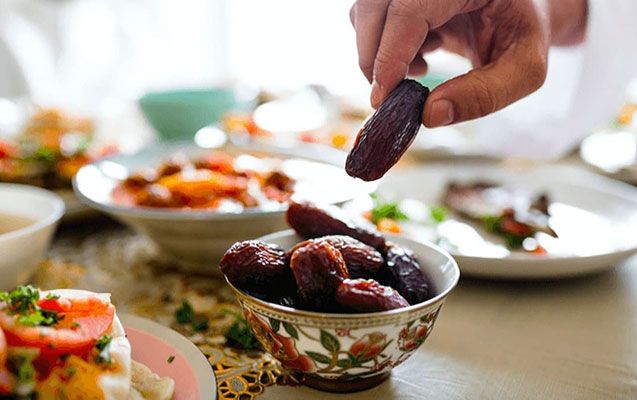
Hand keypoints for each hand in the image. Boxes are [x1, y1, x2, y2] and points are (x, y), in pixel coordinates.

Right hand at [350, 0, 550, 126]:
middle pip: (374, 6)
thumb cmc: (525, 33)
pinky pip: (374, 18)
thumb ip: (484, 94)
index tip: (383, 97)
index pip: (409, 9)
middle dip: (372, 56)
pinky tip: (419, 58)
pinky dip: (383, 47)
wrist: (521, 13)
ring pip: (366, 12)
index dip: (389, 54)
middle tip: (389, 94)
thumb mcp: (525, 69)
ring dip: (377, 51)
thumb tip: (428, 115)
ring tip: (417, 69)